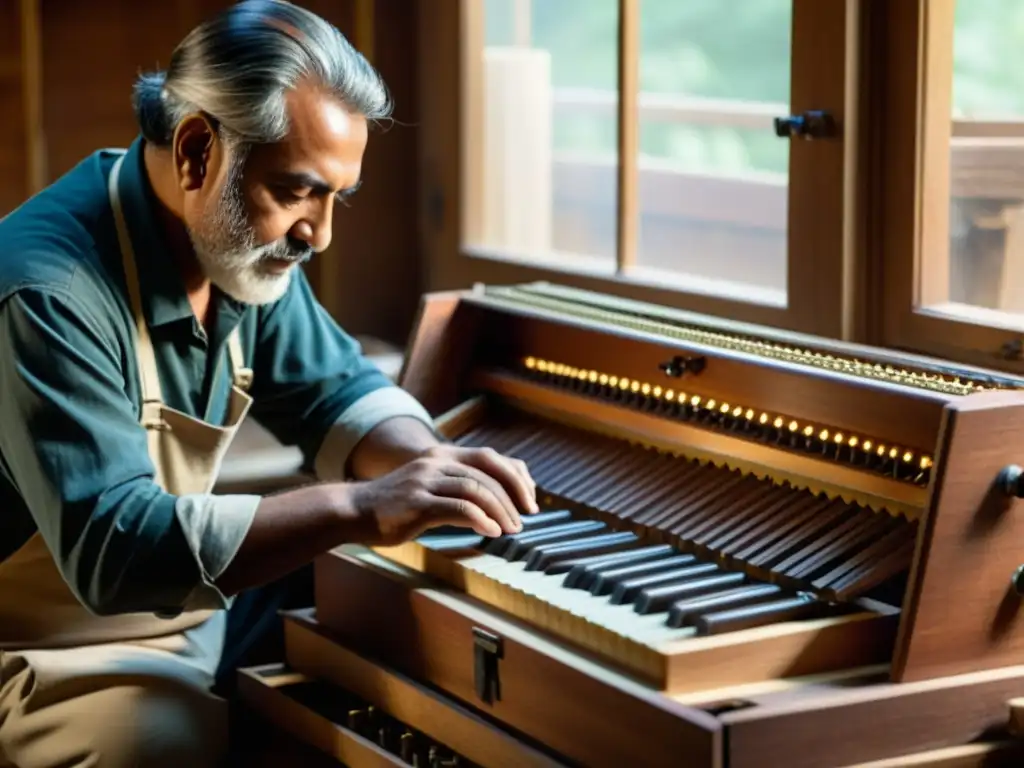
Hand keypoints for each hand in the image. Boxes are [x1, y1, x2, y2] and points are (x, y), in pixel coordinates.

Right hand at [346, 445, 538, 545]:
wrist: (353, 511)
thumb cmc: (395, 505)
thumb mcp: (429, 487)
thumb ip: (456, 488)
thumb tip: (495, 504)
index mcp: (442, 456)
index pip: (490, 457)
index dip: (516, 476)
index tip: (530, 499)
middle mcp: (436, 462)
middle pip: (488, 470)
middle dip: (513, 494)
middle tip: (526, 518)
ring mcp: (425, 481)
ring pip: (476, 488)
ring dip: (500, 510)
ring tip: (511, 529)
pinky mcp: (417, 503)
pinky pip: (457, 507)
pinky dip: (481, 519)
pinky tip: (491, 532)